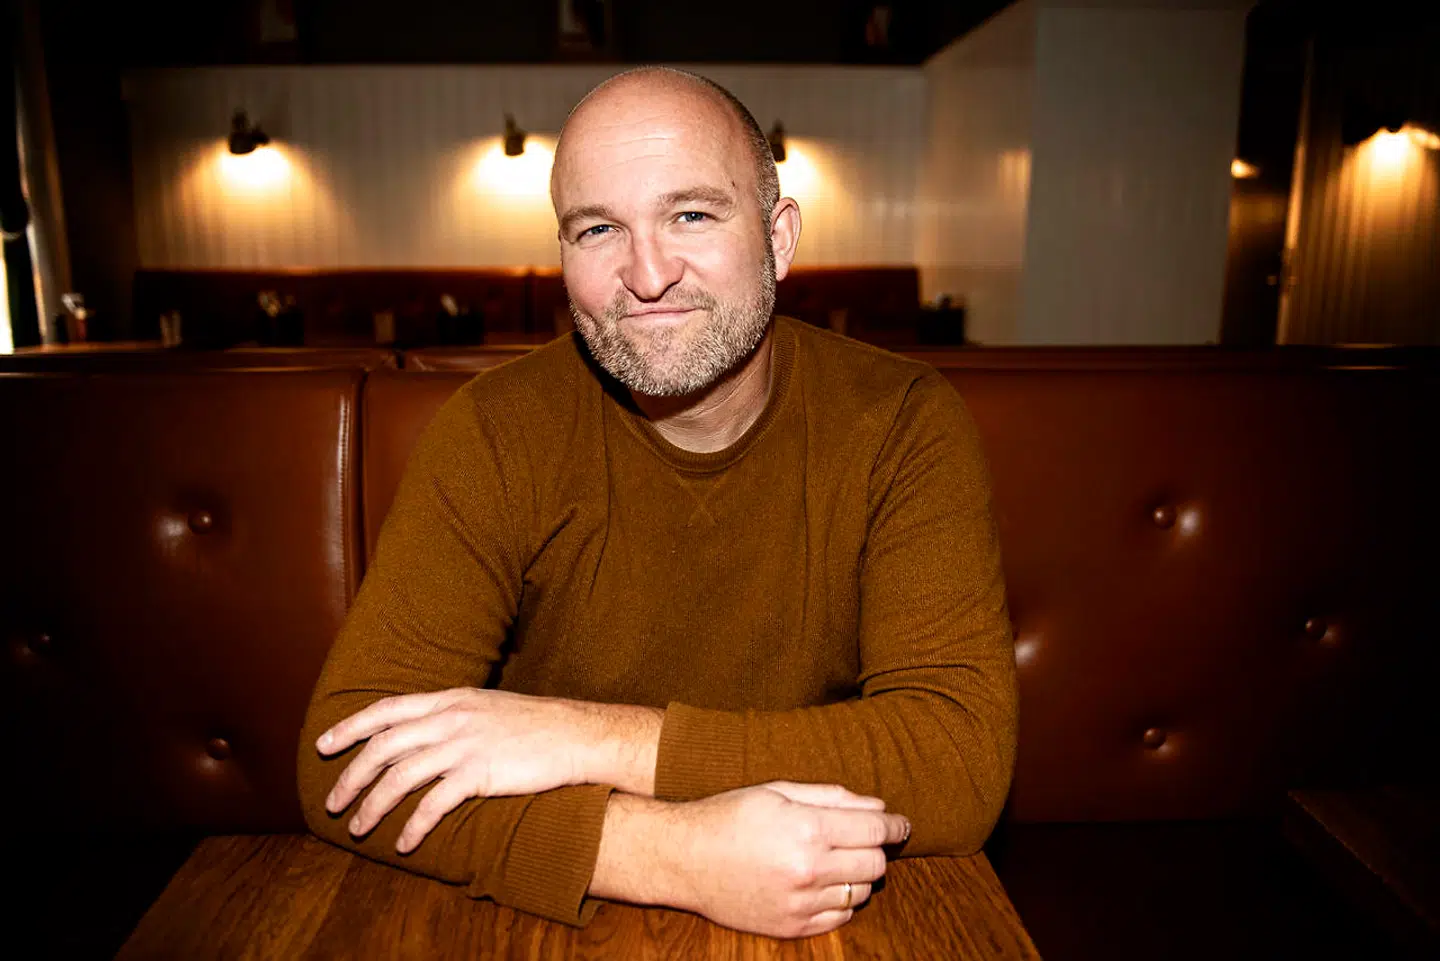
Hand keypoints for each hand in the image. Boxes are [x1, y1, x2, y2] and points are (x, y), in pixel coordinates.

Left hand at [317, 688, 603, 851]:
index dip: (351, 727)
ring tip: (358, 828)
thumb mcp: (486, 706)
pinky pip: (434, 803)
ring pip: (400, 777)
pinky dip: (414, 826)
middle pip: (384, 746)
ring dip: (373, 805)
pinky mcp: (479, 773)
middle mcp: (451, 719)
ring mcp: (464, 746)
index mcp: (449, 700)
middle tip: (333, 802)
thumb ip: (453, 715)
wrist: (574, 735)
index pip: (387, 710)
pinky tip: (404, 843)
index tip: (324, 745)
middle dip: (351, 775)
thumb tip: (424, 731)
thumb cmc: (535, 724)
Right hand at [669, 782, 910, 938]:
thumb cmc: (729, 816)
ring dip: (858, 875)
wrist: (684, 858)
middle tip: (865, 839)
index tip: (902, 824)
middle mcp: (808, 870)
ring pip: (860, 893)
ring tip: (837, 860)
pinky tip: (824, 883)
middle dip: (877, 849)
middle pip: (875, 864)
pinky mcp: (790, 926)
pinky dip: (841, 900)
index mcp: (807, 829)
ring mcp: (799, 903)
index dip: (895, 826)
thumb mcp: (778, 791)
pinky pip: (839, 917)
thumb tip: (878, 809)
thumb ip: (832, 798)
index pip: (874, 831)